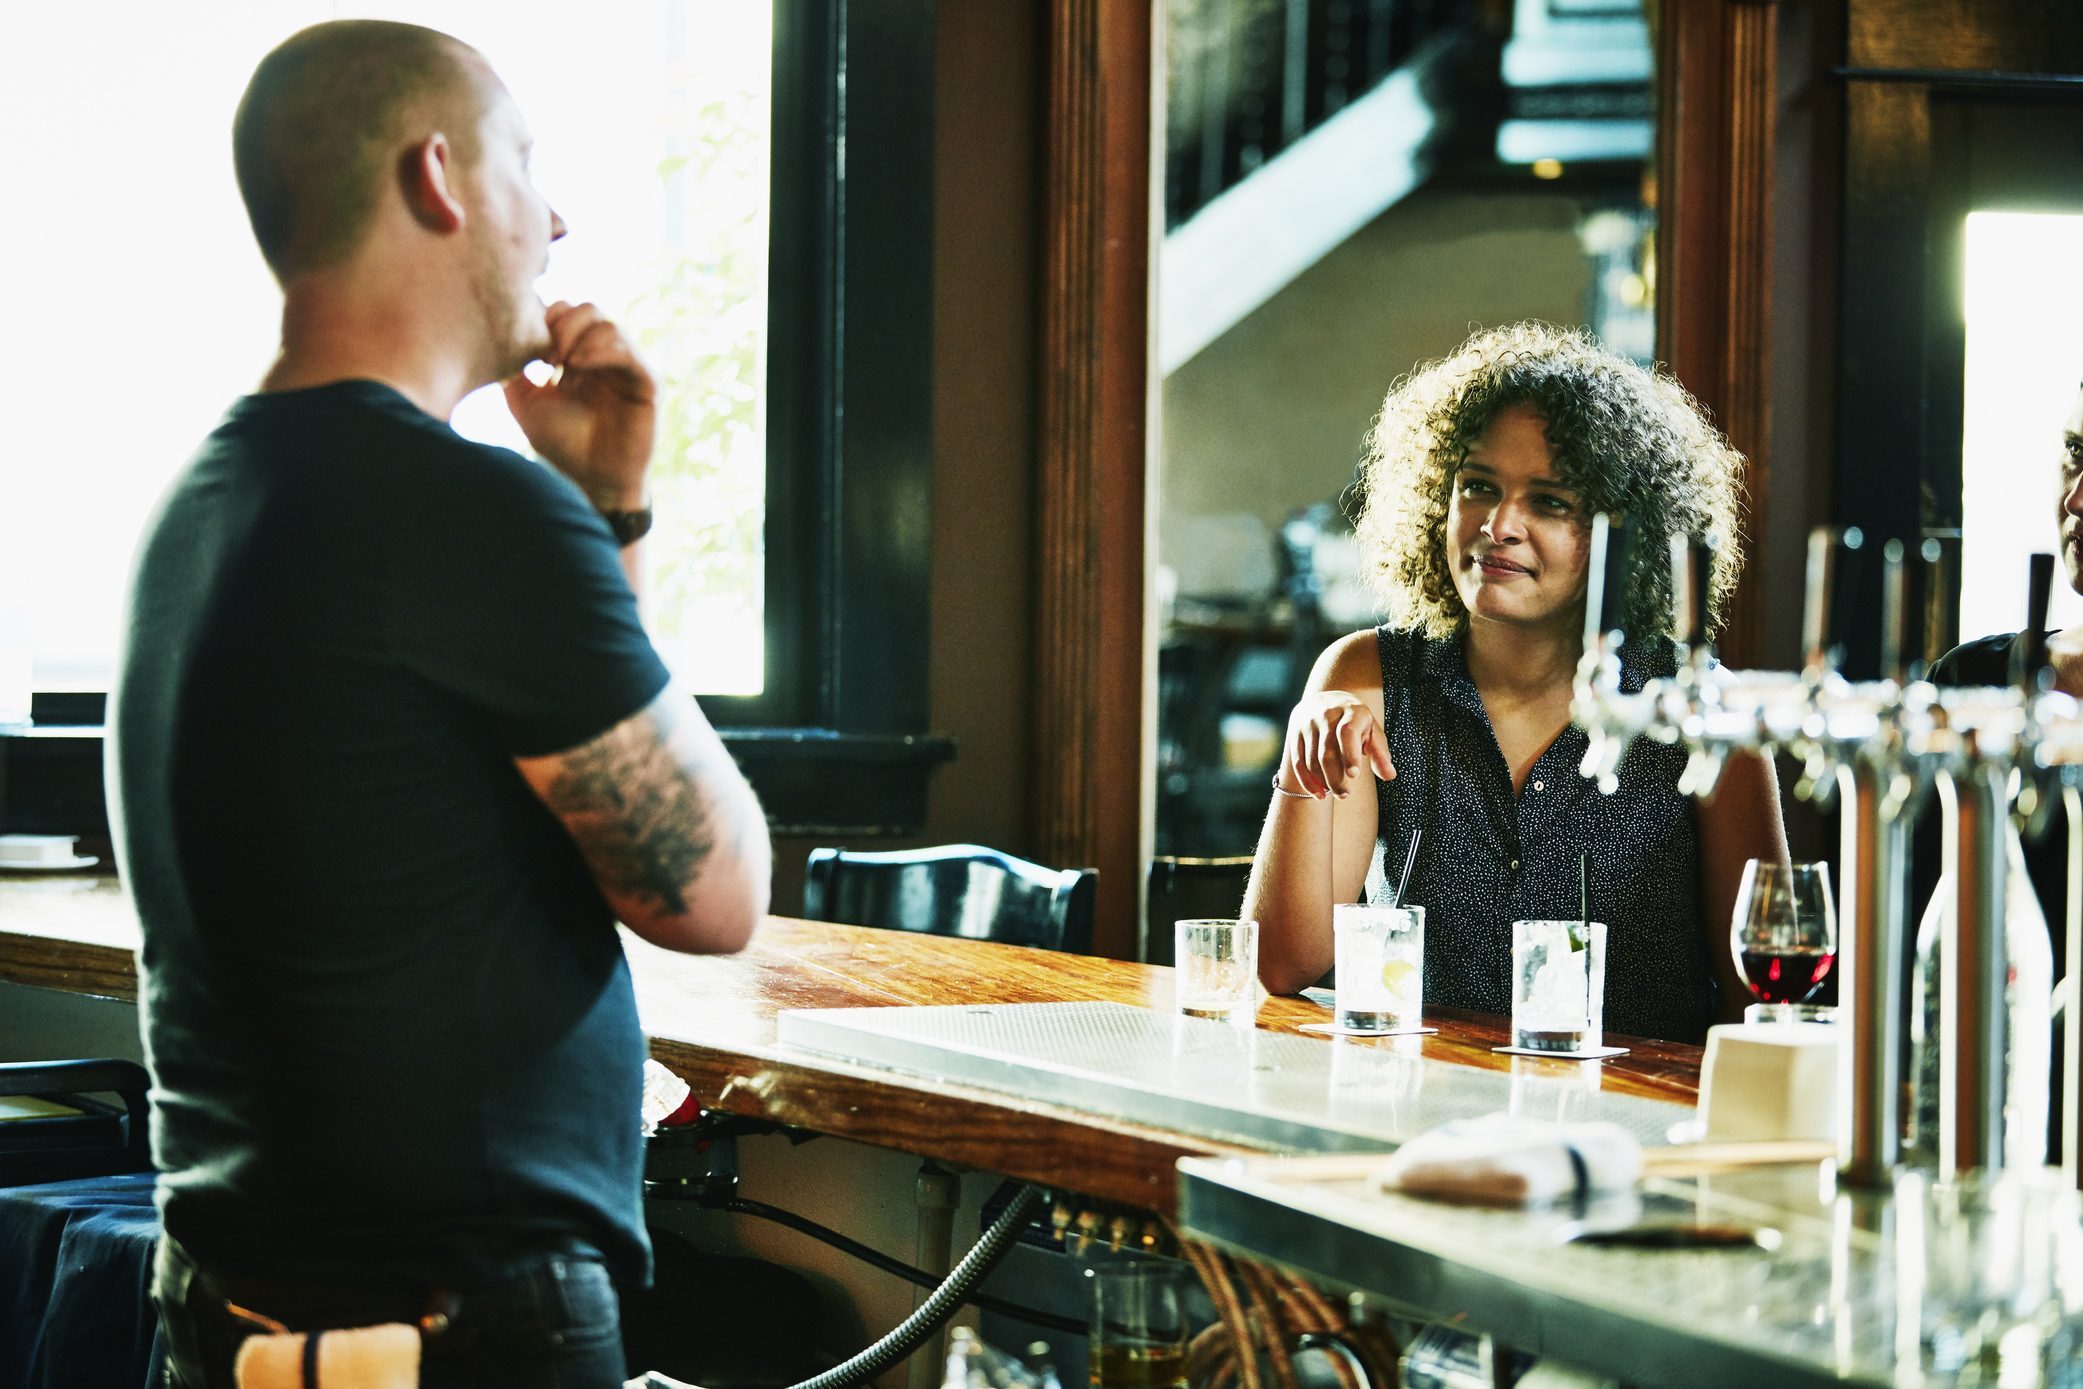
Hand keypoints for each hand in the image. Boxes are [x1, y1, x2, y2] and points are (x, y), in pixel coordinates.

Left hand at [502, 301, 656, 507]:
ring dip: (581, 338)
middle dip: (564, 325)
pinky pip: (628, 351)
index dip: (547, 321)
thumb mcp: (525, 404)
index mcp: (579, 357)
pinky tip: (579, 367)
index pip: (567, 313)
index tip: (533, 354)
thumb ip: (514, 372)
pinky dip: (601, 351)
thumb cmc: (563, 446)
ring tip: (564, 366)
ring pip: (609, 325)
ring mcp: (627, 368)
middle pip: (589, 310)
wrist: (596, 480)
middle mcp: (605, 358)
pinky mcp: (646, 382)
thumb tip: (502, 342)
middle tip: (549, 357)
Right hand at [1281, 690, 1395, 797]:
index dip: (1350, 755)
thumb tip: (1390, 776)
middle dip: (1335, 778)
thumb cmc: (1355, 722)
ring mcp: (1308, 723)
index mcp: (1351, 711)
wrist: (1325, 699)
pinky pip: (1298, 762)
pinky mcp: (1295, 733)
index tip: (1354, 776)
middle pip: (1327, 752)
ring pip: (1312, 760)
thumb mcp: (1371, 731)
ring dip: (1323, 781)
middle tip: (1344, 795)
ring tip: (1337, 793)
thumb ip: (1380, 753)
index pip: (1347, 733)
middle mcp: (1326, 714)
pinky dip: (1307, 781)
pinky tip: (1319, 794)